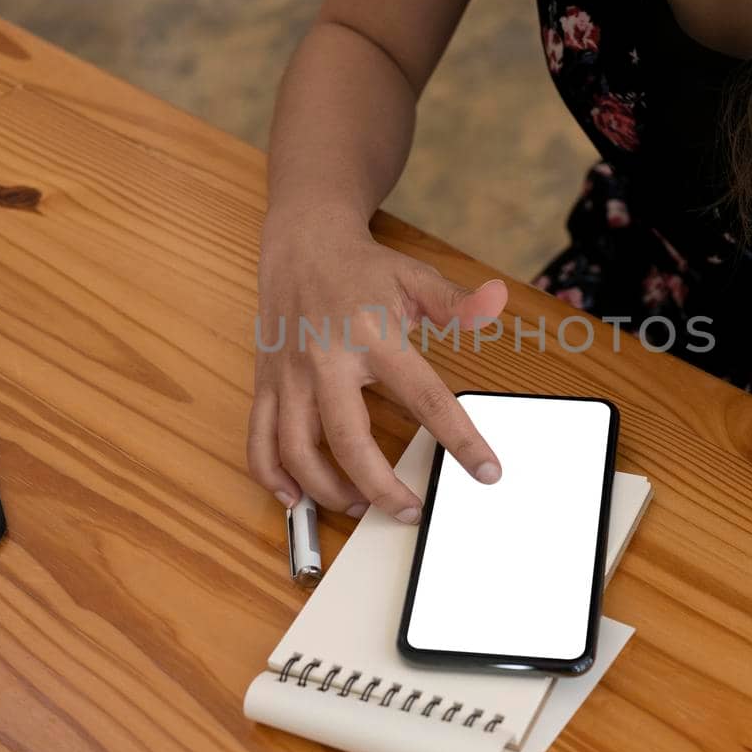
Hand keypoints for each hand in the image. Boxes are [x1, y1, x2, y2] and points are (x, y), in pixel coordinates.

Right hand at [246, 206, 505, 522]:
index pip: (425, 399)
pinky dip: (271, 475)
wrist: (302, 241)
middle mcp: (327, 361)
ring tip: (359, 506)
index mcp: (374, 337)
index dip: (459, 440)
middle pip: (349, 440)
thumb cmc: (361, 267)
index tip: (486, 471)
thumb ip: (454, 302)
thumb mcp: (415, 277)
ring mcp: (290, 374)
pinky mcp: (266, 381)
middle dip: (380, 487)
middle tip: (409, 511)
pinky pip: (258, 438)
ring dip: (327, 490)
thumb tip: (492, 306)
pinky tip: (294, 496)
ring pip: (297, 449)